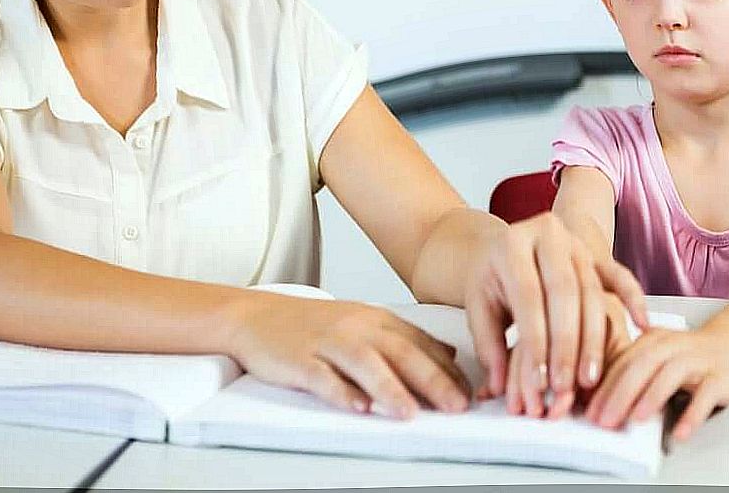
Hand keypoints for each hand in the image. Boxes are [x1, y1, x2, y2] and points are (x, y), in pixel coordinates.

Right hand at [227, 292, 470, 418]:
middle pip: (400, 352)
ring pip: (364, 364)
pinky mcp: (300, 360)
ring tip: (411, 413)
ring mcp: (327, 343)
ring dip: (390, 389)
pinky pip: (322, 376)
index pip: (420, 343)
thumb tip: (451, 354)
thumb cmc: (313, 325)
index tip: (471, 393)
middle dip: (432, 380)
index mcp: (376, 320)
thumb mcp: (364, 322)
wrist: (257, 315)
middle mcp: (356, 328)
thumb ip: (406, 338)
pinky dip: (341, 392)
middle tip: (456, 406)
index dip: (448, 369)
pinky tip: (357, 407)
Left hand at [464, 213, 647, 417]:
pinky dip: (633, 298)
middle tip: (565, 385)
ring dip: (592, 338)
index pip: (527, 295)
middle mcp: (546, 234)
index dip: (534, 340)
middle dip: (566, 345)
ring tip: (588, 378)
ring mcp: (574, 242)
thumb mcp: (478, 304)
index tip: (538, 379)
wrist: (506, 245)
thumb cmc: (492, 278)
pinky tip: (642, 324)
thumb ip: (487, 343)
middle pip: (563, 292)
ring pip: (591, 292)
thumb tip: (499, 385)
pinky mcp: (596, 253)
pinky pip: (619, 275)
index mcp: (511, 243)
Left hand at [586, 325, 728, 439]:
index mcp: (651, 340)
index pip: (622, 363)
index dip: (604, 388)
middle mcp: (672, 346)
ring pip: (671, 375)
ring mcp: (697, 360)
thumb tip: (599, 400)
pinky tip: (680, 433)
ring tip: (635, 419)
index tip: (590, 412)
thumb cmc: (687, 355)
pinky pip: (705, 397)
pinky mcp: (720, 377)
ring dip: (651, 398)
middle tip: (605, 420)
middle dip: (620, 394)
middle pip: (642, 366)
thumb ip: (631, 370)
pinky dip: (692, 415)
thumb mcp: (656, 355)